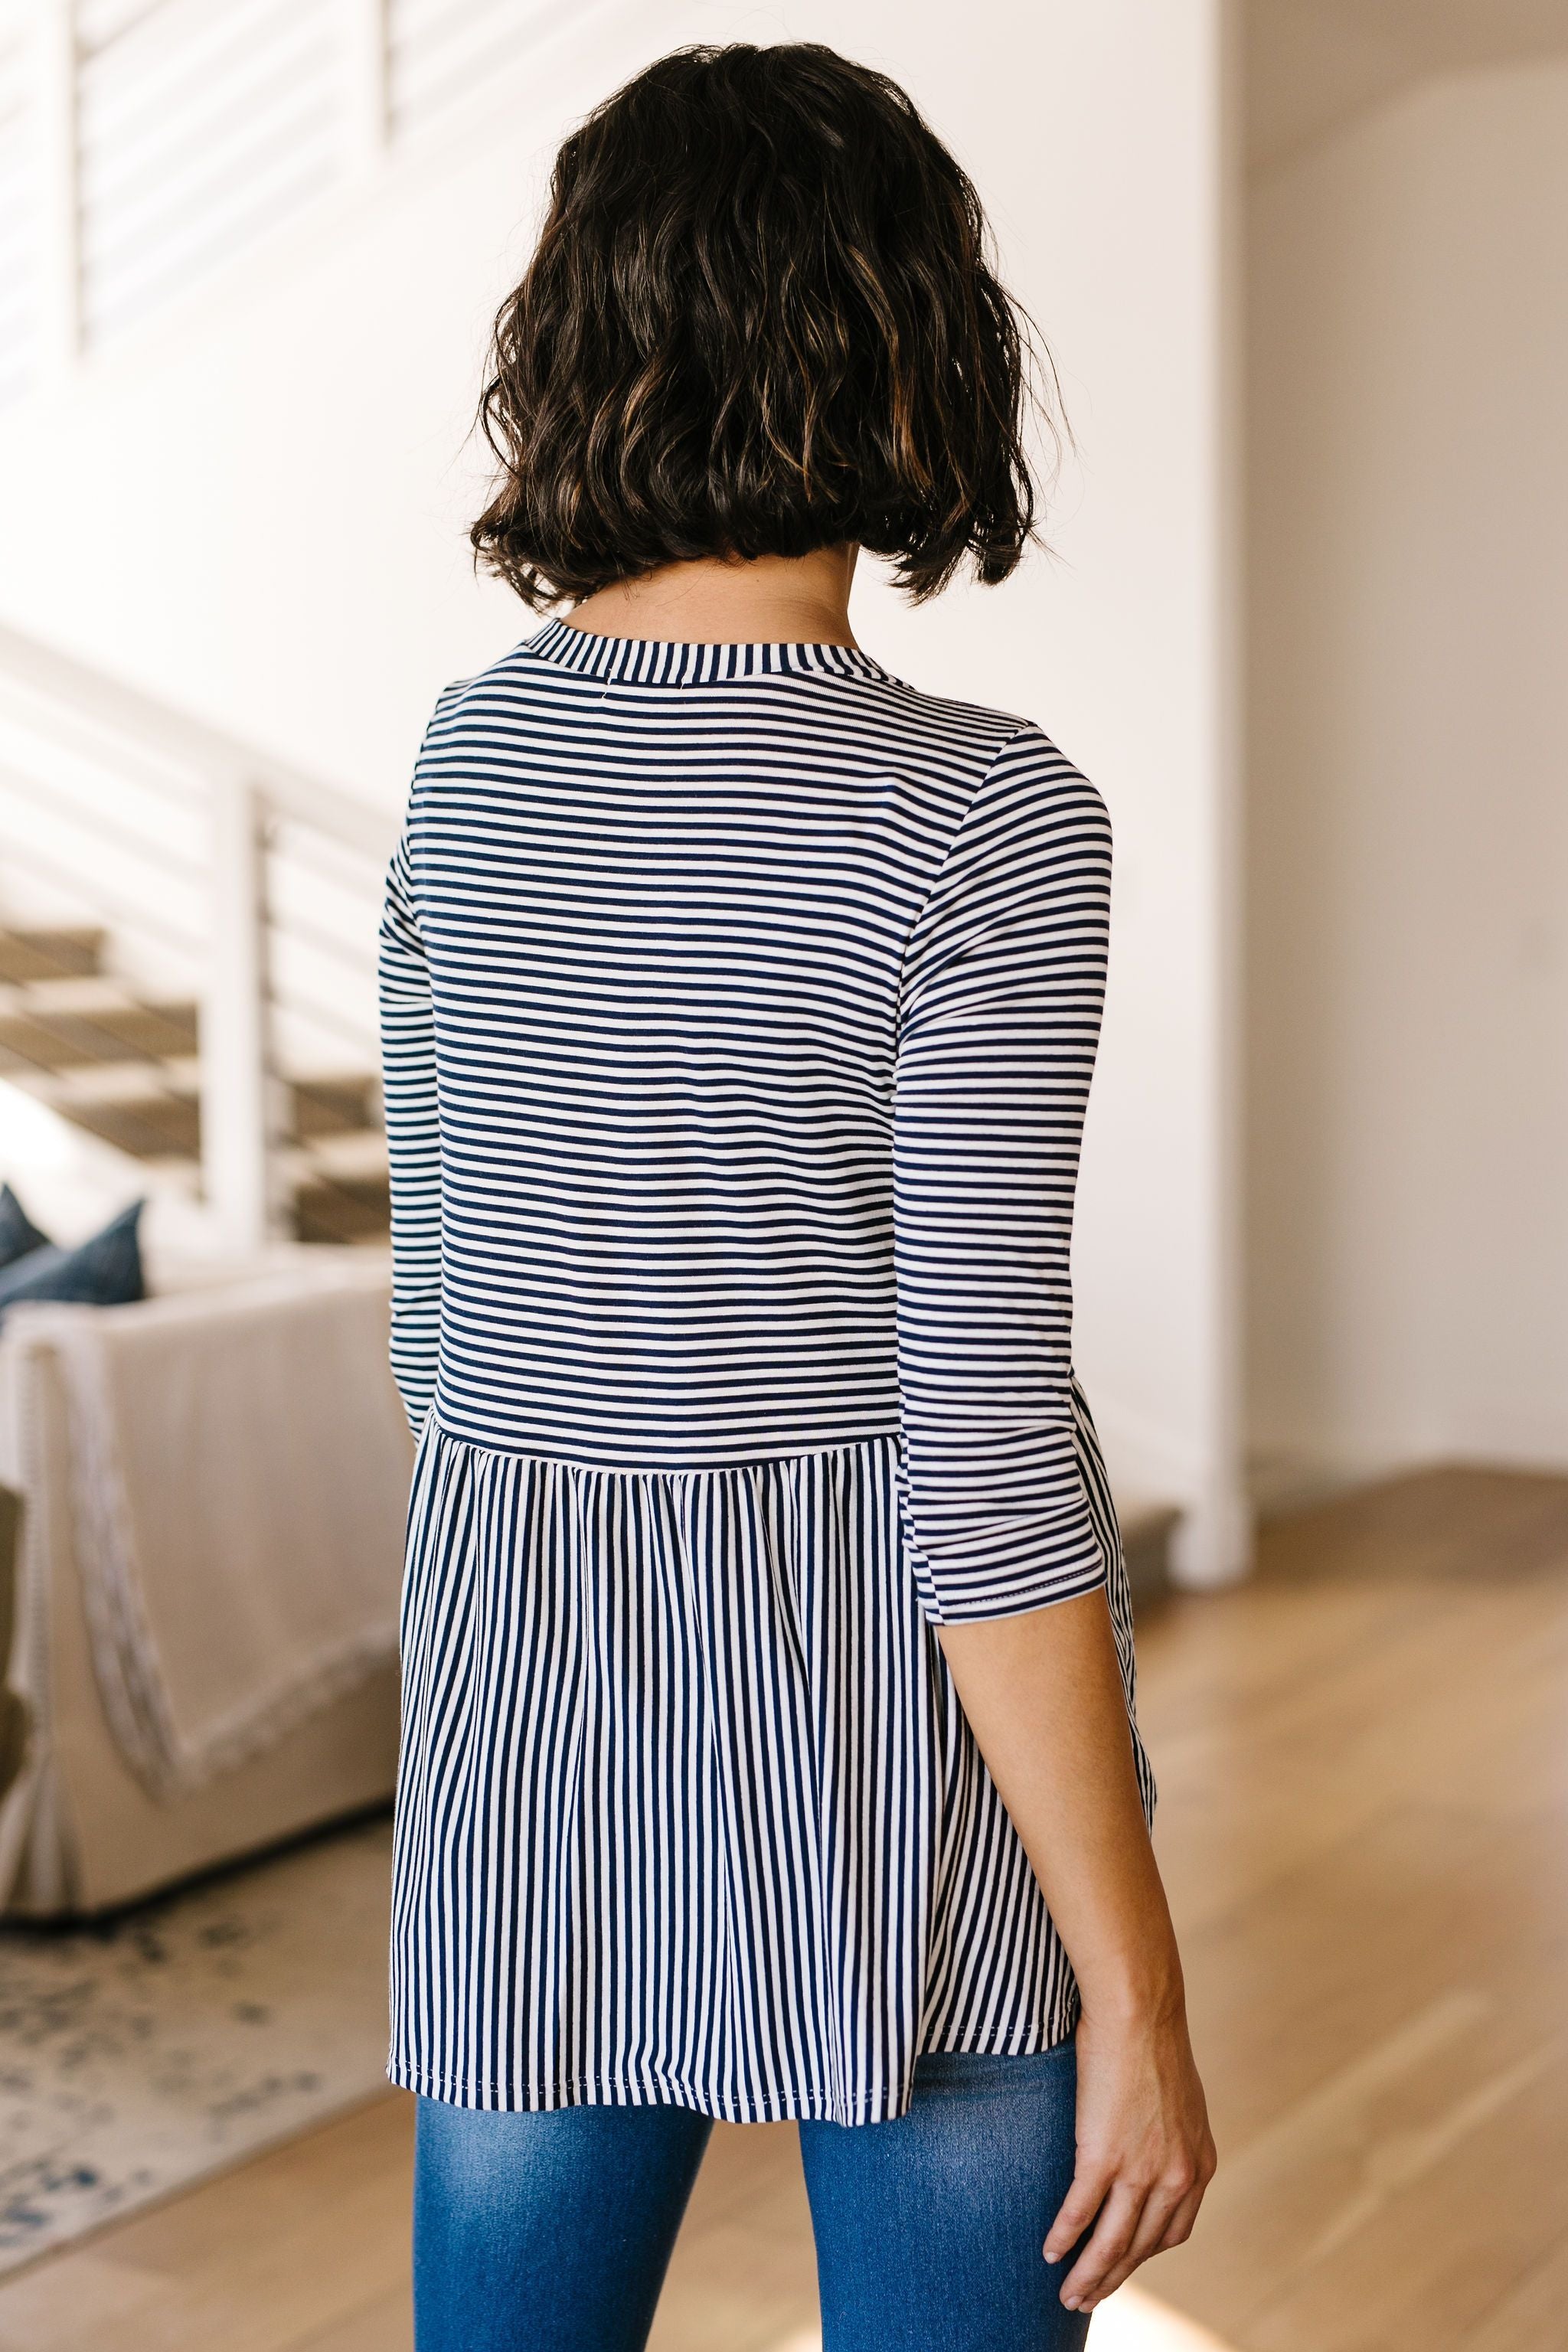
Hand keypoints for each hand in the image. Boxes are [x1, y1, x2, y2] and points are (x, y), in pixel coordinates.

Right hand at [1043, 1994, 1215, 2312]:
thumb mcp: (1178, 2100)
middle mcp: (1177, 2178)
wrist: (1139, 2010)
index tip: (1121, 2265)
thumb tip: (1150, 2146)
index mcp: (1198, 2166)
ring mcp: (1141, 2171)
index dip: (1143, 2255)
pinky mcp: (1105, 2157)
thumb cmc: (1151, 2041)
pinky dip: (1064, 2236)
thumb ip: (1170, 2135)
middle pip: (1140, 2248)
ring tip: (1068, 2296)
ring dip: (1088, 2276)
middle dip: (1113, 2279)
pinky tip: (1049, 2251)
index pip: (1172, 2233)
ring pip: (1112, 2243)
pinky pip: (1081, 2212)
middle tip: (1087, 2300)